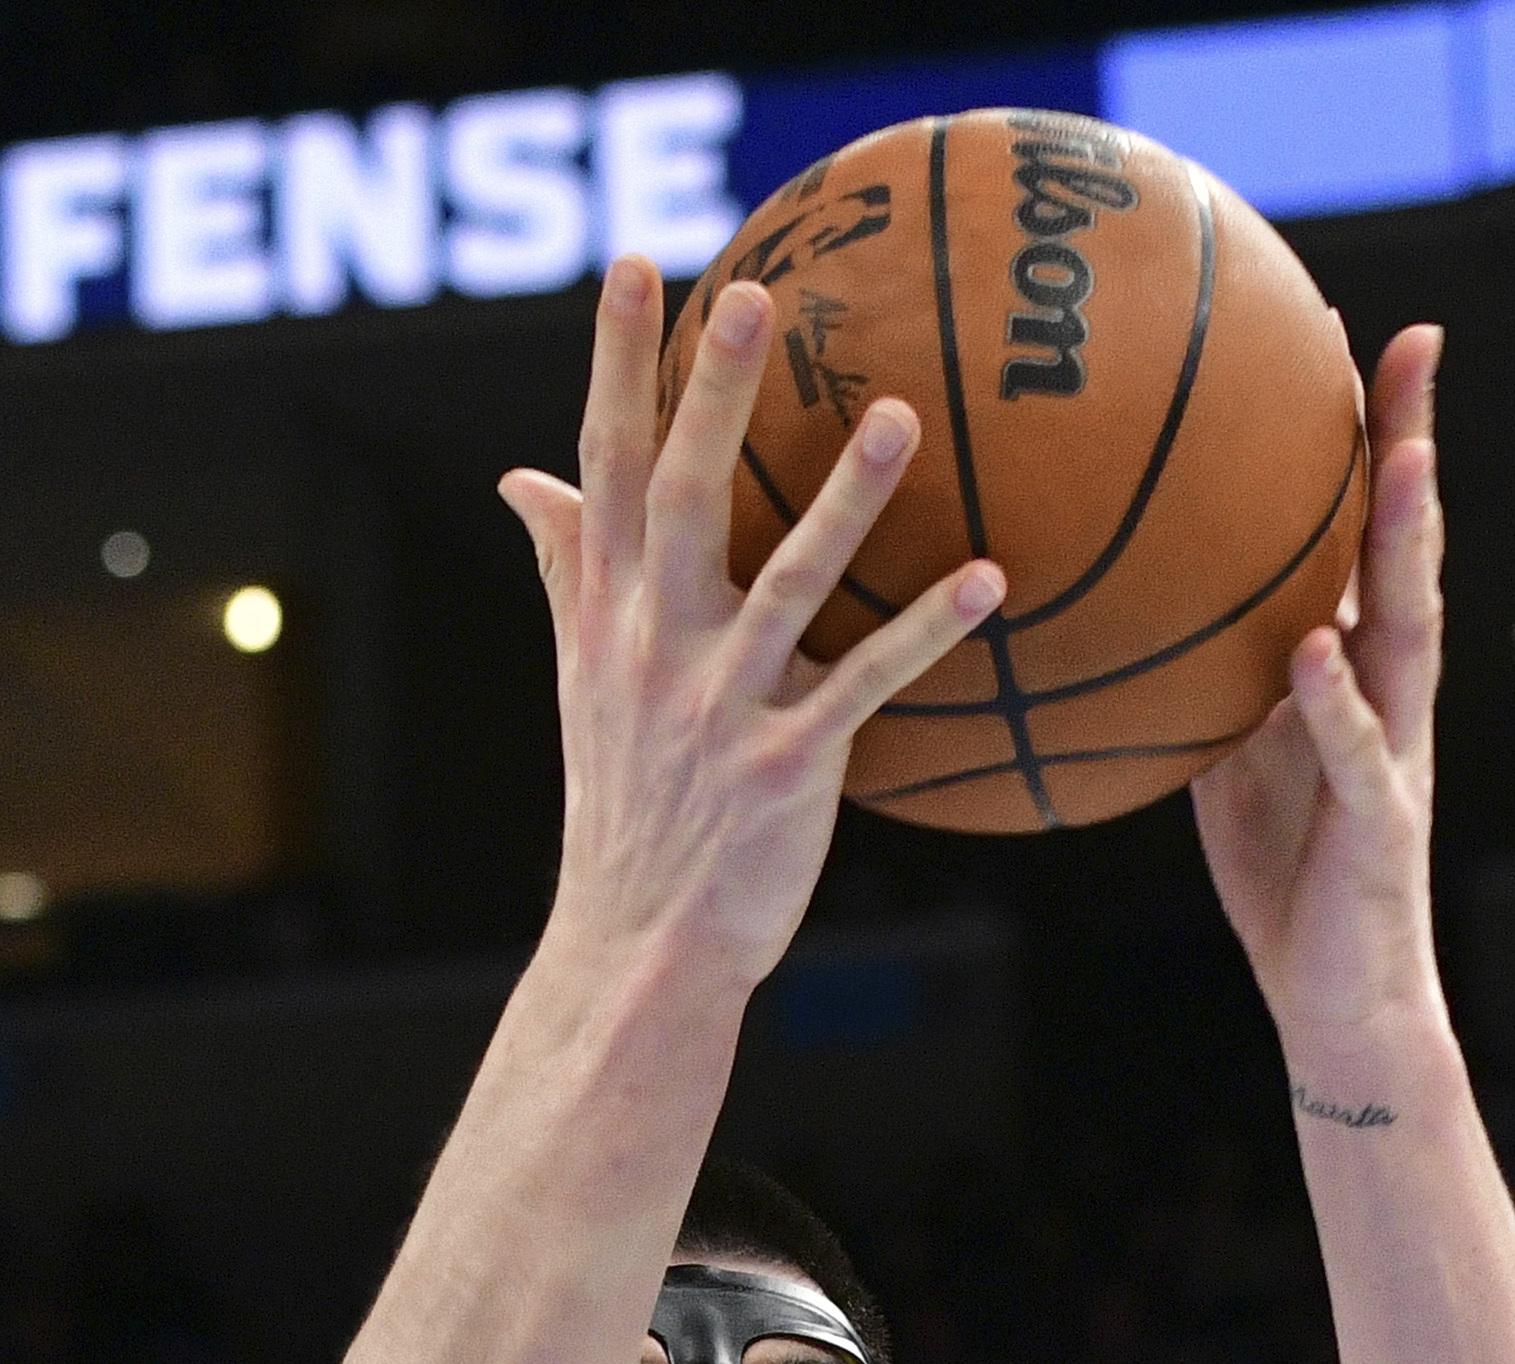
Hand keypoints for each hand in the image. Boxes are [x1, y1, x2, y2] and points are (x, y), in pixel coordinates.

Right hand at [499, 266, 1006, 1001]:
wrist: (637, 944)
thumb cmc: (624, 798)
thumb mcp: (582, 674)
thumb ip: (565, 566)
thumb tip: (521, 478)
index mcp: (607, 616)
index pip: (604, 466)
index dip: (615, 365)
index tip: (634, 267)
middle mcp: (654, 649)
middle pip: (682, 498)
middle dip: (712, 396)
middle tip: (752, 293)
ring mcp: (718, 708)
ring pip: (786, 584)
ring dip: (846, 500)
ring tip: (901, 414)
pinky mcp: (787, 767)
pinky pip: (867, 685)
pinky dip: (928, 633)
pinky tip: (992, 579)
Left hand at [1193, 322, 1446, 1044]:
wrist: (1336, 993)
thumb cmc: (1284, 870)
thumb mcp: (1224, 753)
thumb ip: (1196, 675)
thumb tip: (1111, 604)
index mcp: (1354, 664)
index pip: (1358, 527)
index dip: (1358, 432)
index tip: (1338, 331)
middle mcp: (1390, 688)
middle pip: (1406, 543)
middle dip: (1412, 441)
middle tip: (1414, 344)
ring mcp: (1397, 749)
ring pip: (1412, 628)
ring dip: (1407, 542)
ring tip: (1400, 458)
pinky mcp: (1383, 823)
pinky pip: (1359, 753)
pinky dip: (1338, 702)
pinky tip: (1315, 650)